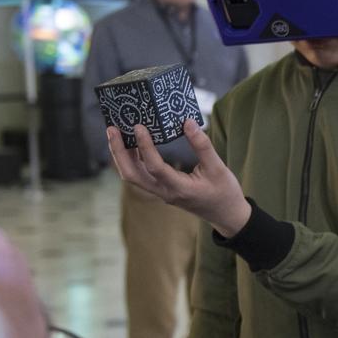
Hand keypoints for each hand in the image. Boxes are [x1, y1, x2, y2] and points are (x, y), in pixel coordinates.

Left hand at [107, 119, 251, 236]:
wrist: (226, 215)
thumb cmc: (224, 192)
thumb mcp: (218, 168)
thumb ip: (202, 145)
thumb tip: (188, 122)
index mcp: (179, 188)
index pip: (155, 167)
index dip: (145, 146)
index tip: (139, 126)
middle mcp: (164, 192)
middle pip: (131, 175)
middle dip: (118, 152)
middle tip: (112, 129)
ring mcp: (160, 192)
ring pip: (132, 176)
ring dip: (121, 155)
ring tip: (116, 133)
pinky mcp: (161, 189)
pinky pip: (140, 175)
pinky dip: (131, 159)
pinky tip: (131, 143)